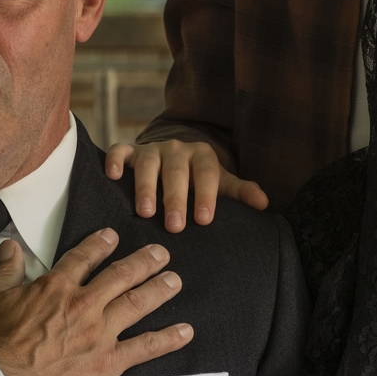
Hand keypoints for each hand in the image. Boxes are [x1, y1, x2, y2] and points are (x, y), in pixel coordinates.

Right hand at [0, 228, 192, 375]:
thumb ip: (4, 269)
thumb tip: (9, 245)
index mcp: (56, 287)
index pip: (84, 258)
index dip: (100, 245)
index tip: (112, 236)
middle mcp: (84, 303)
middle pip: (121, 275)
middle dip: (144, 262)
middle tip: (161, 253)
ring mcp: (99, 332)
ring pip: (137, 303)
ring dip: (159, 290)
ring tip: (174, 280)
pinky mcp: (107, 361)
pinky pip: (143, 347)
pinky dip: (167, 339)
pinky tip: (185, 331)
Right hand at [104, 140, 268, 232]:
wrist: (173, 158)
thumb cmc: (198, 179)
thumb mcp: (220, 183)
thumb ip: (240, 192)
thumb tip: (264, 204)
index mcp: (203, 155)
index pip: (207, 173)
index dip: (206, 195)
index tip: (204, 220)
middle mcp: (177, 149)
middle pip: (176, 171)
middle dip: (175, 198)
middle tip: (175, 226)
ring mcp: (152, 149)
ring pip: (148, 163)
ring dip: (145, 187)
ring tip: (145, 213)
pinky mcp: (130, 151)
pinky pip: (120, 150)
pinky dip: (115, 160)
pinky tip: (112, 176)